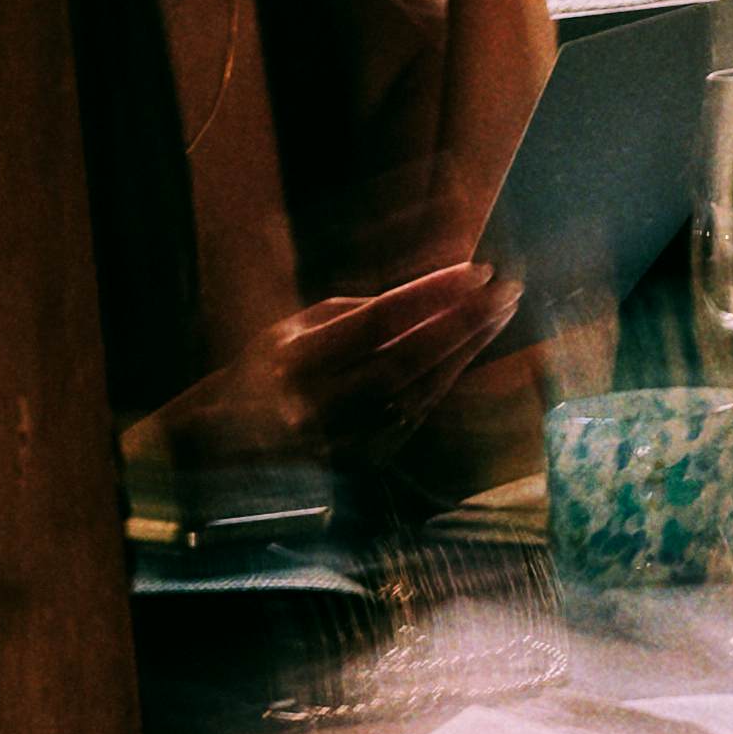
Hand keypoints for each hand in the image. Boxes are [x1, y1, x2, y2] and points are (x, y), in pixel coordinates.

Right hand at [188, 257, 515, 456]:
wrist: (226, 440)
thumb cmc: (271, 366)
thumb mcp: (297, 327)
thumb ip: (361, 312)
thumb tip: (435, 297)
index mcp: (295, 360)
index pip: (378, 322)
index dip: (433, 295)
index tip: (477, 270)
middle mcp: (318, 405)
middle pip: (409, 359)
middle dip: (465, 323)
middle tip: (506, 291)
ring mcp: (341, 440)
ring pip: (422, 391)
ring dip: (467, 351)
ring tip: (499, 314)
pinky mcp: (361, 463)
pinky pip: (417, 416)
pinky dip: (445, 380)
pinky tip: (470, 350)